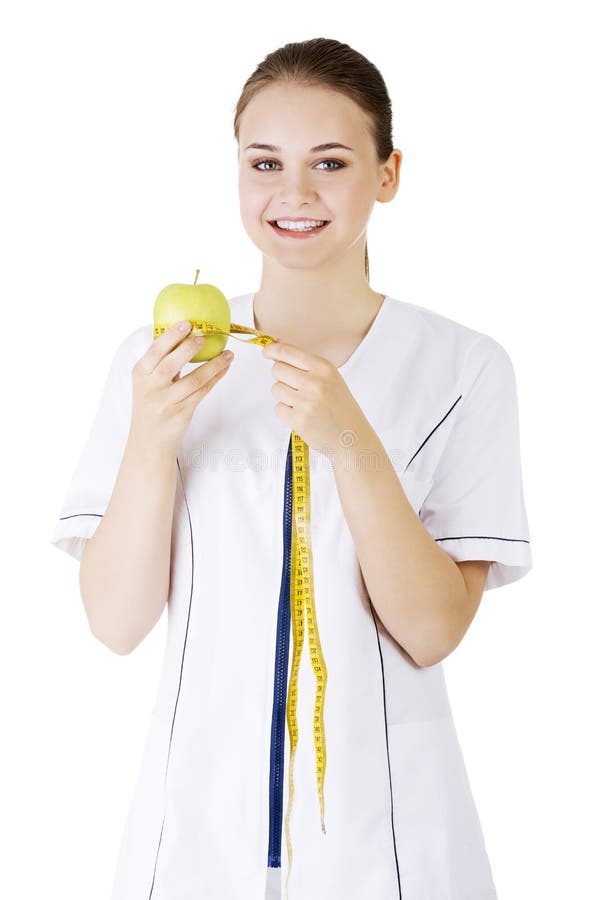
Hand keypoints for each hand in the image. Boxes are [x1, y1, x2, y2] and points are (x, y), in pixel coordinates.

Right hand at [129, 321, 233, 457]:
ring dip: (213, 365)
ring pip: (193, 380)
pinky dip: (215, 379)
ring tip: (228, 354)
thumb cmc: (151, 405)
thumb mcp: (146, 383)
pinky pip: (202, 393)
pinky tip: (224, 369)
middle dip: (189, 348)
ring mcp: (166, 402)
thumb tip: (181, 333)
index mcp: (140, 374)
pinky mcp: (181, 414)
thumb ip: (160, 362)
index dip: (171, 336)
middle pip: (171, 364)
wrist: (149, 442)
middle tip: (205, 336)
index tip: (186, 323)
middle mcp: (151, 388)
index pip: (155, 350)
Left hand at [261, 341, 368, 455]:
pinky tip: (301, 415)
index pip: (288, 352)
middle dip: (280, 377)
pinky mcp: (298, 420)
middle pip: (277, 370)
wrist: (351, 436)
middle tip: (292, 386)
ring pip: (276, 389)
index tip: (267, 352)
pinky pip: (278, 408)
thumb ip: (307, 366)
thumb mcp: (331, 379)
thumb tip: (278, 355)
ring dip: (283, 396)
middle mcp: (315, 383)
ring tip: (301, 403)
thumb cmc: (339, 407)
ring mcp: (306, 402)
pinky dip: (285, 412)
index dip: (272, 350)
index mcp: (324, 368)